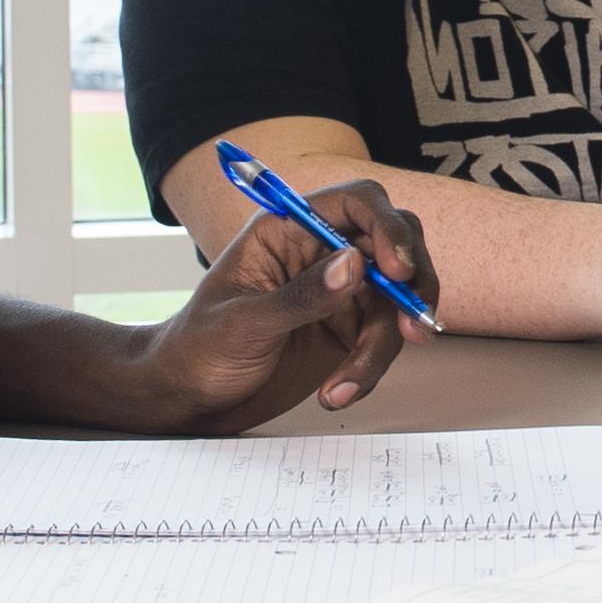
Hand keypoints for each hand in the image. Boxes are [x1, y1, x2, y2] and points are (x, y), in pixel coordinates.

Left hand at [128, 176, 437, 429]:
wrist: (189, 399)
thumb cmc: (198, 349)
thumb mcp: (242, 323)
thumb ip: (300, 295)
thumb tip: (355, 265)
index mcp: (289, 230)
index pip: (355, 203)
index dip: (386, 226)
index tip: (398, 269)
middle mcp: (322, 254)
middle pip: (394, 246)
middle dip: (413, 283)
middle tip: (412, 324)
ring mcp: (340, 294)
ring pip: (395, 302)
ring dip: (386, 343)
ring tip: (348, 384)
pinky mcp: (348, 333)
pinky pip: (382, 343)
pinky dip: (370, 370)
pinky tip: (338, 393)